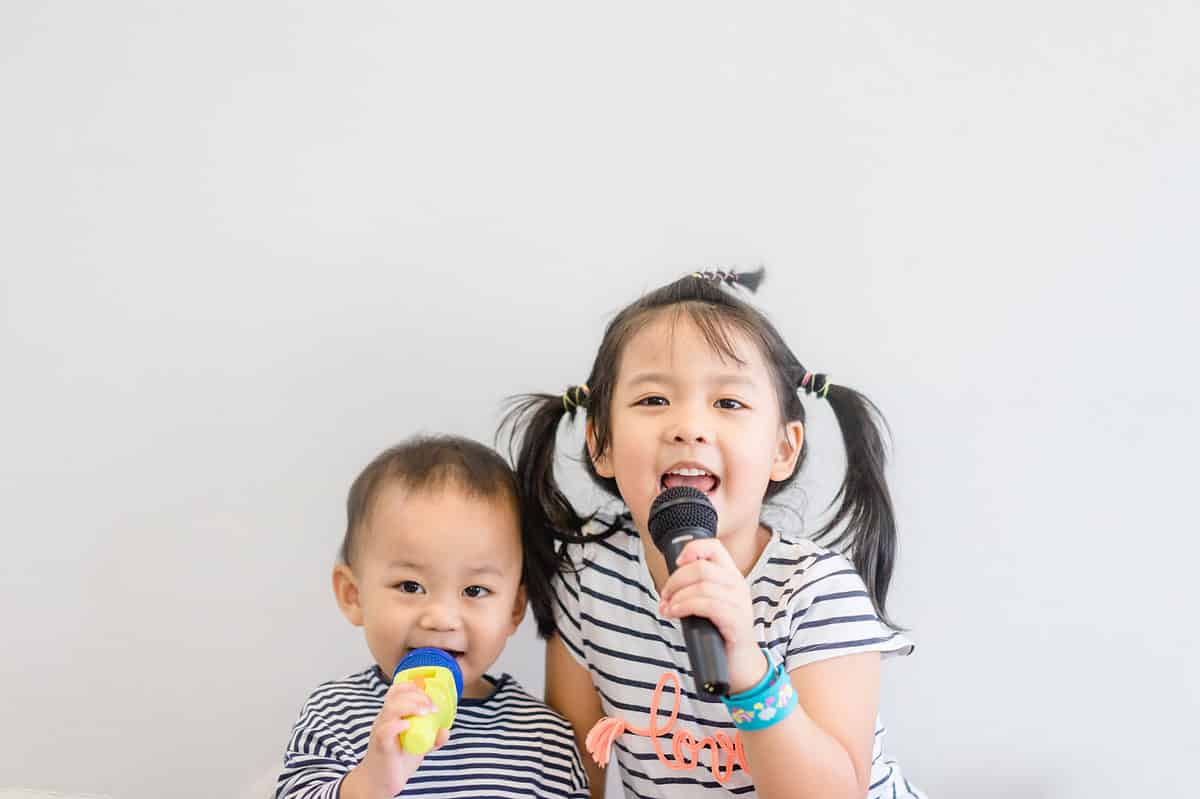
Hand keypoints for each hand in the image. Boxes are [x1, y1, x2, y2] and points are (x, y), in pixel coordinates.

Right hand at [341, 680, 450, 798]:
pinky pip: (386, 729)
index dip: (412, 687)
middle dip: (417, 696)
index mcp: (392, 715)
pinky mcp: (381, 744)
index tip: (427, 694)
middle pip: (396, 696)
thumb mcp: (420, 745)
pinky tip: (409, 727)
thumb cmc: (398, 760)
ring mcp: (381, 730)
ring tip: (425, 713)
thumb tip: (445, 730)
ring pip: (391, 709)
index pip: (396, 691)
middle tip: (431, 707)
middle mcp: (384, 719)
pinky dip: (398, 725)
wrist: (382, 782)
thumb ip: (433, 738)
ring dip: (411, 706)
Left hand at [658, 538, 767, 692]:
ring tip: (667, 609)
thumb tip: (669, 588)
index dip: (692, 549)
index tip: (676, 564)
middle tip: (664, 596)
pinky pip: (707, 604)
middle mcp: (738, 585)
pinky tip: (675, 614)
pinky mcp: (736, 620)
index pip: (714, 547)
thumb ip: (697, 590)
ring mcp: (739, 602)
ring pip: (701, 585)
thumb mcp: (710, 605)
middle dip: (675, 580)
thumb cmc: (720, 634)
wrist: (741, 664)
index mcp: (731, 576)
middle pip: (701, 567)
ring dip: (676, 596)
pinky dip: (685, 607)